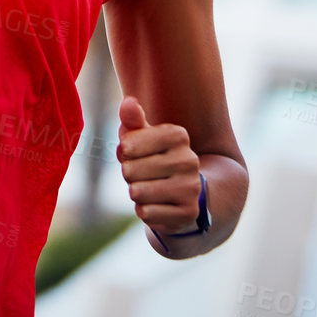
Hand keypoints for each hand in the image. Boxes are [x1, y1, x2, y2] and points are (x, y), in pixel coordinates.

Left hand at [116, 96, 200, 235]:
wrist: (183, 192)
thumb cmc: (154, 157)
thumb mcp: (143, 136)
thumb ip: (132, 119)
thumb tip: (128, 102)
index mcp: (178, 135)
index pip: (128, 144)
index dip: (125, 152)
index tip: (137, 153)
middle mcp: (188, 160)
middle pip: (130, 170)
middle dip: (129, 174)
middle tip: (143, 174)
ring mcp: (191, 188)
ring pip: (137, 192)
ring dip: (136, 192)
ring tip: (150, 188)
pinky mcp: (188, 213)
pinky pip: (146, 213)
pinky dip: (144, 211)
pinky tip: (157, 205)